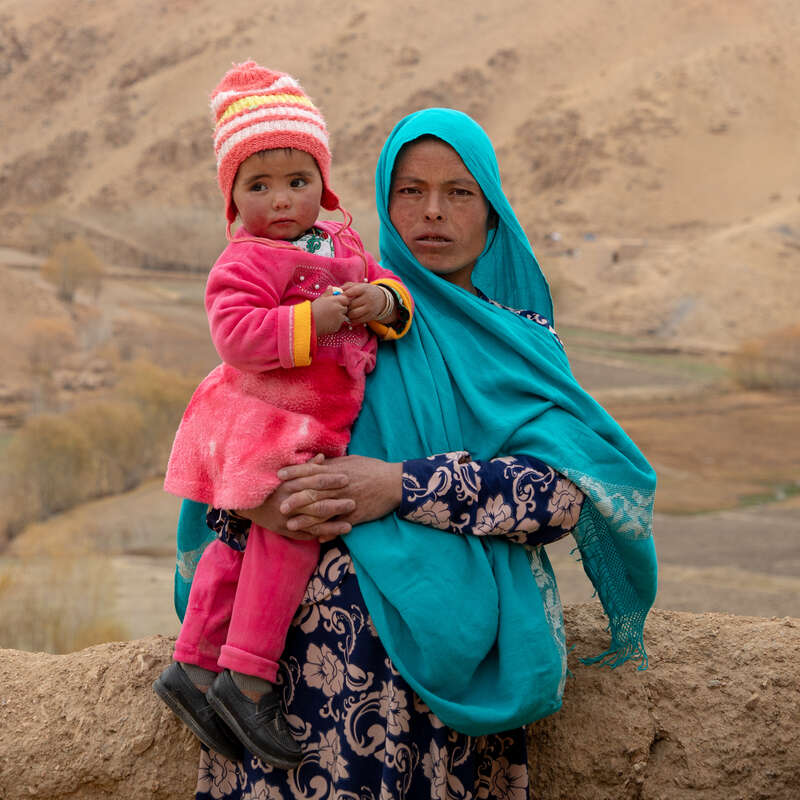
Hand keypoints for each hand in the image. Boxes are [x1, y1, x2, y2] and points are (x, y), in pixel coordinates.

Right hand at [236, 454, 354, 540]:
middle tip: (354, 503)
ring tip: (349, 526)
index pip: (313, 481)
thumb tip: (322, 457)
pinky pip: (304, 535)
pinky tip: (334, 537)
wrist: (246, 501)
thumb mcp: (285, 474)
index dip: (331, 480)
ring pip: (312, 523)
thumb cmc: (270, 484)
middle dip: (336, 504)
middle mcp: (288, 501)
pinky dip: (319, 536)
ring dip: (332, 526)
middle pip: (316, 503)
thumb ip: (305, 467)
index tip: (346, 479)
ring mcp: (286, 518)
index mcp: (289, 484)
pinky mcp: (284, 530)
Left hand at [279, 454, 402, 528]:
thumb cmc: (372, 469)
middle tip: (280, 506)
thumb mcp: (350, 461)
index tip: (279, 475)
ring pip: (323, 511)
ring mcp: (348, 501)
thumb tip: (315, 462)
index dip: (295, 472)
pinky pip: (340, 525)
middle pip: (313, 492)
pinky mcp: (357, 515)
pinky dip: (329, 532)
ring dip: (306, 519)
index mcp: (337, 471)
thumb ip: (332, 464)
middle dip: (295, 499)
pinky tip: (317, 538)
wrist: (394, 482)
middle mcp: (340, 486)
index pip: (311, 470)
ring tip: (291, 526)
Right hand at [311, 287, 349, 335]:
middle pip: (345, 308)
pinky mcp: (337, 326)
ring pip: (343, 317)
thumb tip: (330, 287)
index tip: (336, 303)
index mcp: (335, 300)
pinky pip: (339, 324)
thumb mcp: (319, 299)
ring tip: (328, 317)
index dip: (342, 301)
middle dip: (341, 309)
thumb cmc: (313, 310)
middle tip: (331, 311)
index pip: (346, 299)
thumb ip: (327, 293)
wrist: (308, 323)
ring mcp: (339, 318)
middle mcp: (339, 308)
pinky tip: (327, 322)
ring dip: (339, 317)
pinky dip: (335, 323)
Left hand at [341, 282, 385, 325]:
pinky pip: (358, 321)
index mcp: (364, 289)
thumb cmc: (365, 291)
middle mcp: (368, 299)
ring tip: (346, 311)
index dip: (344, 295)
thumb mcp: (358, 286)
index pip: (352, 292)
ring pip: (354, 314)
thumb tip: (334, 291)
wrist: (381, 299)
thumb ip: (346, 287)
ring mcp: (370, 308)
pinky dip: (352, 320)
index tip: (340, 297)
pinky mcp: (370, 317)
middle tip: (341, 306)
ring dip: (347, 314)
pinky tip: (351, 316)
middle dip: (345, 306)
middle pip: (351, 304)